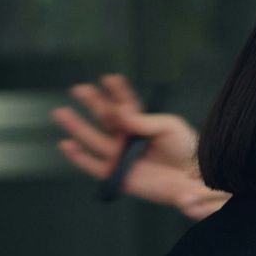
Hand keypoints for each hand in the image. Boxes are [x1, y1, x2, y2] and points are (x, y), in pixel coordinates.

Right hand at [51, 74, 226, 219]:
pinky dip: (78, 157)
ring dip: (77, 126)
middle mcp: (127, 138)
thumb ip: (142, 120)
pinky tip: (67, 145)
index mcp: (141, 123)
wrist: (193, 177)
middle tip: (79, 89)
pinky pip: (93, 166)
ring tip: (62, 112)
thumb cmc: (187, 149)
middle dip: (92, 103)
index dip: (116, 91)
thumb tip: (119, 111)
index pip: (124, 104)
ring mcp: (120, 155)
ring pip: (93, 139)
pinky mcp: (117, 175)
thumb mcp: (169, 126)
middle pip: (105, 118)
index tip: (109, 78)